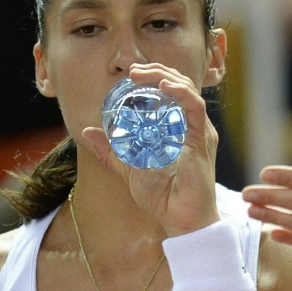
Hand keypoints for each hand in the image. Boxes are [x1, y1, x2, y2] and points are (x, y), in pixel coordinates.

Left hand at [82, 63, 219, 235]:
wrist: (180, 220)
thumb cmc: (163, 198)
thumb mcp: (129, 169)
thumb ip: (111, 151)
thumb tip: (88, 132)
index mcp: (179, 130)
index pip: (171, 93)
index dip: (153, 77)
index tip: (130, 75)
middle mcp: (193, 127)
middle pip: (180, 86)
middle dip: (157, 71)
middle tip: (133, 70)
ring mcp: (200, 132)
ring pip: (188, 91)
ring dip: (165, 76)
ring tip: (142, 73)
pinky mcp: (203, 140)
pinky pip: (195, 107)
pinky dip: (181, 92)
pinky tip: (164, 85)